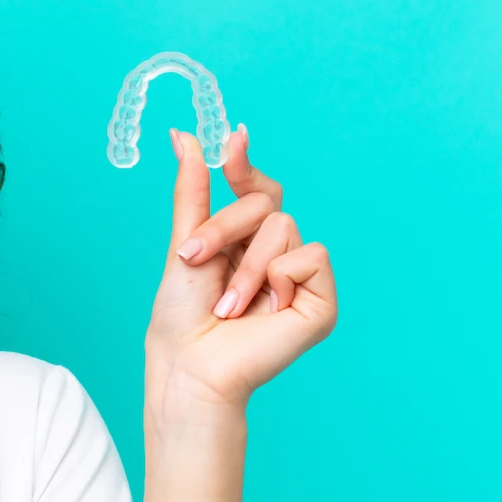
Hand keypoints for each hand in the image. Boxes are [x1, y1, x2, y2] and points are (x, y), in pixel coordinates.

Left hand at [144, 124, 336, 415]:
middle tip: (194, 260)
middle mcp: (276, 255)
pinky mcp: (320, 301)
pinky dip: (278, 278)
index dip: (245, 165)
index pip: (257, 190)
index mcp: (245, 242)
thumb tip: (184, 137)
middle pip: (266, 202)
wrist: (189, 365)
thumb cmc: (181, 317)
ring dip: (245, 265)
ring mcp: (300, 278)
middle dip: (223, 227)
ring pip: (283, 226)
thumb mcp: (185, 244)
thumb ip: (192, 192)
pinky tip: (265, 311)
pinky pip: (311, 255)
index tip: (233, 140)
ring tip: (227, 305)